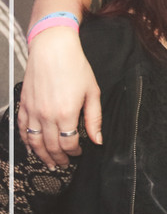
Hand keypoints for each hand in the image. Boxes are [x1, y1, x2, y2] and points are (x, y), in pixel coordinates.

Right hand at [19, 27, 101, 167]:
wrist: (53, 49)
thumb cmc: (75, 67)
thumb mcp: (92, 93)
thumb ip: (94, 119)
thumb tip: (98, 140)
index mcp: (66, 114)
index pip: (69, 144)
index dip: (75, 152)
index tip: (80, 152)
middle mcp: (46, 115)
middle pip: (51, 147)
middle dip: (59, 158)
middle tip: (64, 164)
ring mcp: (32, 111)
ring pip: (33, 142)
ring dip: (41, 155)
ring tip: (49, 163)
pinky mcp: (23, 104)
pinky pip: (21, 129)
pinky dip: (26, 141)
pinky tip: (31, 147)